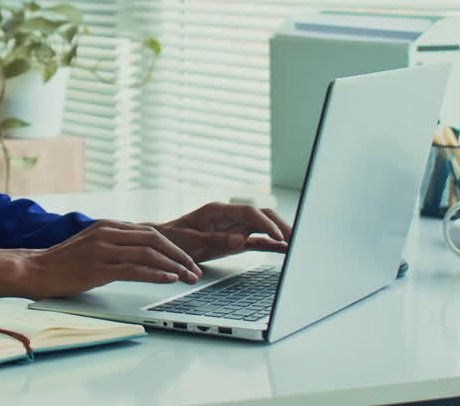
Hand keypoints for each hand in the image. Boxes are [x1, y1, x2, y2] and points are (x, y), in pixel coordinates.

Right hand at [0, 220, 202, 299]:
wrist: (35, 269)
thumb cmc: (63, 262)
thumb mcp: (91, 245)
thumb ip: (113, 243)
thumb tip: (139, 252)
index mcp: (107, 226)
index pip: (149, 232)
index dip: (173, 246)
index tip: (186, 261)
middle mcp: (107, 233)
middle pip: (155, 240)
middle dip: (179, 255)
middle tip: (194, 271)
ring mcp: (103, 249)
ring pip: (148, 253)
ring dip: (173, 266)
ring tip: (188, 278)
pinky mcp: (99, 267)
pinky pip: (135, 269)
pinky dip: (156, 274)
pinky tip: (169, 279)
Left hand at [147, 202, 292, 262]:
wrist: (162, 243)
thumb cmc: (173, 239)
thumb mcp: (192, 241)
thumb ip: (216, 240)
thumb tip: (241, 240)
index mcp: (217, 210)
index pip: (249, 212)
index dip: (265, 223)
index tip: (277, 236)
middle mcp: (229, 216)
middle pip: (260, 215)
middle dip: (279, 225)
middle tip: (295, 238)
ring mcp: (233, 227)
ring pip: (262, 227)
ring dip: (279, 234)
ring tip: (296, 244)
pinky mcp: (234, 239)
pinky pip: (256, 240)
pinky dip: (270, 244)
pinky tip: (284, 249)